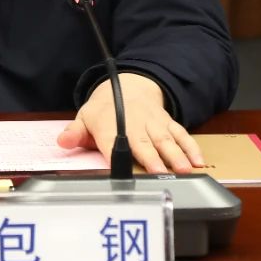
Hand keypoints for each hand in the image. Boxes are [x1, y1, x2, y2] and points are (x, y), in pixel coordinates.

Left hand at [56, 73, 203, 173]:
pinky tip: (199, 161)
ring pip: (166, 139)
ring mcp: (153, 124)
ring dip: (177, 155)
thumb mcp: (85, 117)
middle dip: (153, 159)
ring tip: (185, 170)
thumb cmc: (104, 109)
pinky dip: (191, 147)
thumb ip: (75, 133)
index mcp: (110, 126)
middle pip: (145, 143)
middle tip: (162, 174)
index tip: (121, 171)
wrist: (129, 85)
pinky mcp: (168, 123)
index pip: (112, 142)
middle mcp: (134, 125)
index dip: (116, 156)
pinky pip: (181, 134)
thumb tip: (62, 142)